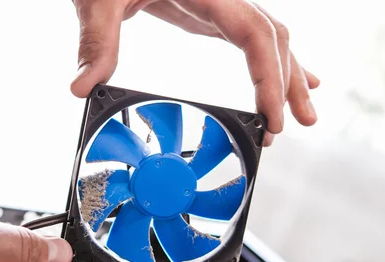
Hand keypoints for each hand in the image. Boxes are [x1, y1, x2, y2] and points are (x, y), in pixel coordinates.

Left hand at [70, 0, 320, 145]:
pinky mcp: (209, 9)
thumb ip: (95, 41)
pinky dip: (271, 59)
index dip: (269, 76)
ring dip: (287, 73)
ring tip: (303, 110)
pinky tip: (283, 77)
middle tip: (295, 126)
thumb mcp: (98, 0)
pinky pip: (250, 35)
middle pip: (272, 36)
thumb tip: (81, 88)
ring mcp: (219, 1)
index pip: (254, 33)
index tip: (272, 117)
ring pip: (268, 35)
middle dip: (287, 82)